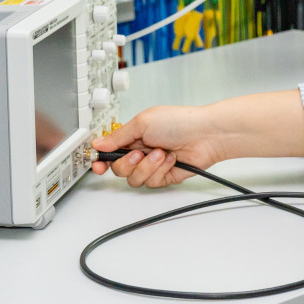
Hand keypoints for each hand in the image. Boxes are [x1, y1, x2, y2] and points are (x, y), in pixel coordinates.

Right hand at [90, 105, 223, 187]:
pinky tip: (171, 159)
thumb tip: (98, 143)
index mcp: (134, 136)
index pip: (110, 152)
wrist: (205, 135)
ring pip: (134, 179)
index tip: (98, 165)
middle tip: (139, 154)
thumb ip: (117, 136)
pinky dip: (161, 170)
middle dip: (127, 163)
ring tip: (161, 153)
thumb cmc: (179, 122)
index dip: (101, 160)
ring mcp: (153, 165)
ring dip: (147, 166)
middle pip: (119, 169)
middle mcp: (141, 151)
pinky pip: (151, 182)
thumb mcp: (142, 122)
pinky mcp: (164, 176)